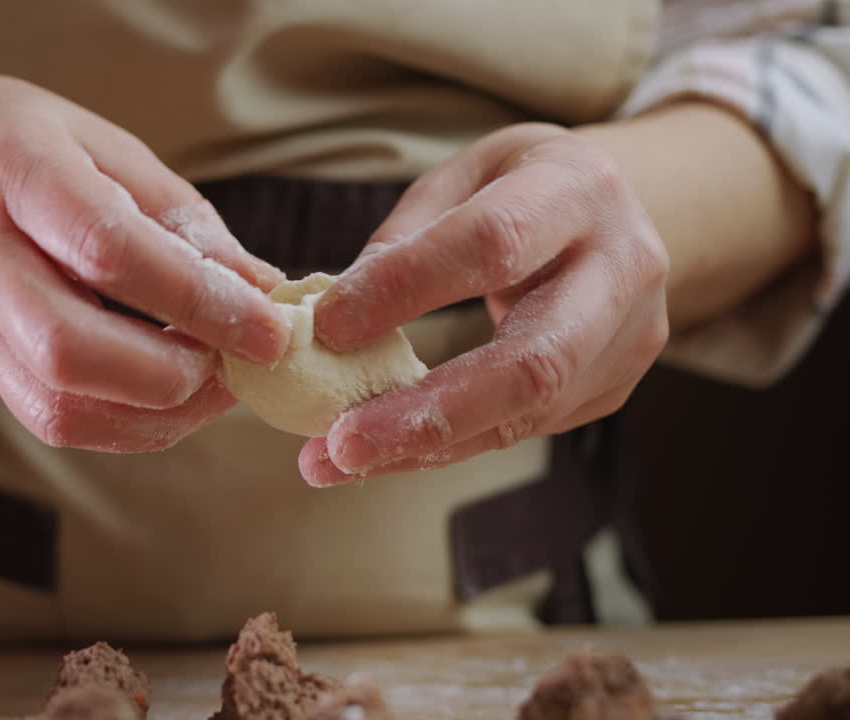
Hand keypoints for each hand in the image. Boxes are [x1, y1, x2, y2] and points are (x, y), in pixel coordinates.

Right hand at [0, 76, 288, 451]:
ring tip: (220, 380)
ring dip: (162, 412)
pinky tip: (177, 396)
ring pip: (62, 404)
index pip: (106, 249)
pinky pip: (56, 421)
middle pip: (70, 348)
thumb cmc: (17, 148)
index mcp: (14, 172)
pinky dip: (132, 426)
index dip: (198, 297)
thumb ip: (179, 217)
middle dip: (177, 372)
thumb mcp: (101, 146)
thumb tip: (262, 289)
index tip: (271, 325)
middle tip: (243, 360)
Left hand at [302, 123, 669, 484]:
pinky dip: (443, 447)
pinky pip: (520, 428)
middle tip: (340, 442)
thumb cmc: (520, 186)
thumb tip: (334, 318)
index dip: (406, 288)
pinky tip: (381, 454)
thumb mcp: (461, 178)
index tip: (328, 326)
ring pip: (527, 411)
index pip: (492, 244)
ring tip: (337, 461)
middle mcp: (622, 267)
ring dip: (423, 447)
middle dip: (428, 412)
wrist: (617, 210)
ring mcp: (628, 338)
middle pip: (533, 360)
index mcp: (578, 189)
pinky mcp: (611, 387)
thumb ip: (405, 240)